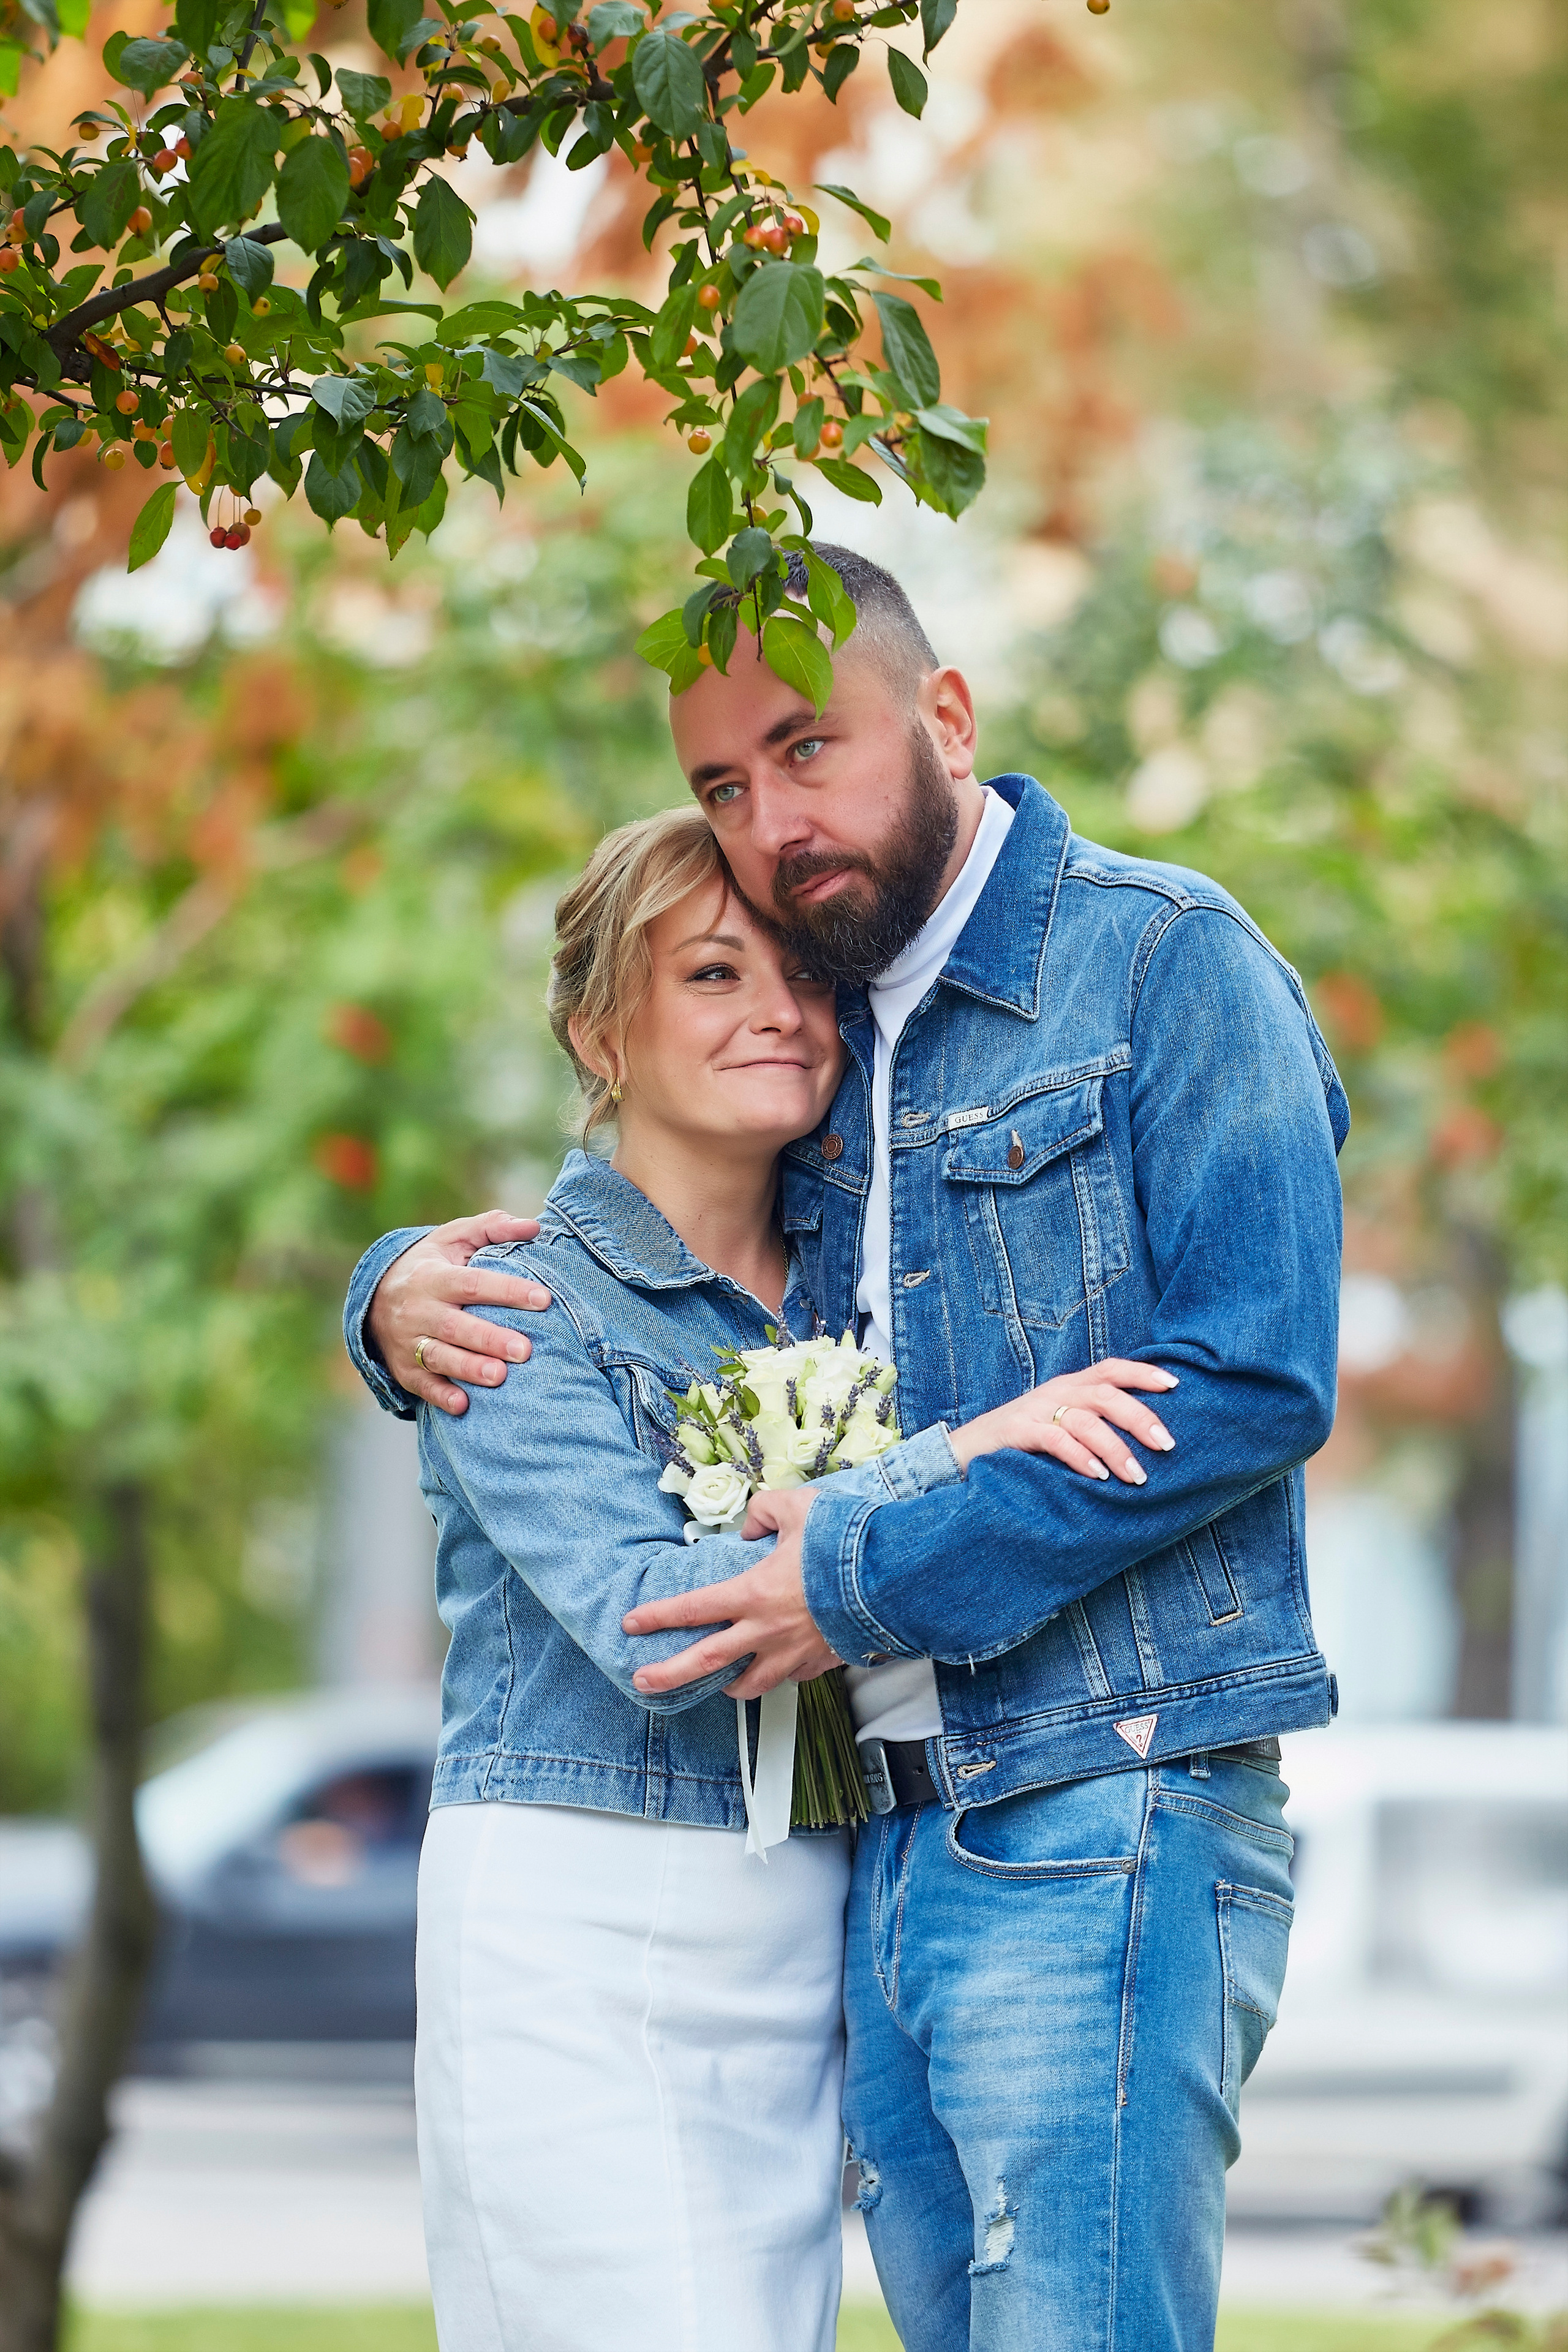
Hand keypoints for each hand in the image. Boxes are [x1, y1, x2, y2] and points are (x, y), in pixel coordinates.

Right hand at [367, 1211, 550, 1415]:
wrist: (374, 1298)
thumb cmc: (432, 1265)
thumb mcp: (453, 1239)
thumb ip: (492, 1228)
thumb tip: (533, 1227)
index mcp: (433, 1277)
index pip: (473, 1283)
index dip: (507, 1290)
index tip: (543, 1298)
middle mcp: (418, 1310)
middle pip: (456, 1326)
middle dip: (490, 1338)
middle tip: (526, 1350)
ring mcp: (409, 1342)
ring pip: (439, 1357)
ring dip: (469, 1368)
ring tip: (500, 1376)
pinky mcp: (405, 1370)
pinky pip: (422, 1385)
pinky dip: (440, 1396)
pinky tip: (463, 1405)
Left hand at [622, 1487, 839, 1699]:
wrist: (894, 1579)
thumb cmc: (845, 1543)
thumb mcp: (798, 1507)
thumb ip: (764, 1511)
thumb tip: (750, 1527)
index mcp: (752, 1593)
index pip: (691, 1609)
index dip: (656, 1618)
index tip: (631, 1625)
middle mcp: (766, 1631)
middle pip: (706, 1662)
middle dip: (668, 1674)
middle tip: (643, 1682)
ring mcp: (794, 1653)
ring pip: (750, 1684)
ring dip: (729, 1687)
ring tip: (719, 1686)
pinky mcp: (821, 1663)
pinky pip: (793, 1678)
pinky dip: (781, 1676)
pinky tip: (779, 1669)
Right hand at [949, 1360, 1178, 1483]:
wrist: (967, 1450)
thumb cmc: (1024, 1441)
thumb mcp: (1062, 1423)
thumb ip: (1094, 1422)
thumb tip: (1145, 1439)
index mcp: (1071, 1386)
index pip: (1111, 1369)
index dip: (1143, 1373)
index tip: (1175, 1385)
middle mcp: (1057, 1392)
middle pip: (1106, 1394)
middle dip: (1140, 1418)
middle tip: (1167, 1445)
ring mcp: (1036, 1410)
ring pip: (1086, 1419)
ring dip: (1116, 1448)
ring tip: (1137, 1476)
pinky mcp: (1018, 1431)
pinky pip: (1055, 1439)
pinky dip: (1080, 1456)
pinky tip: (1098, 1475)